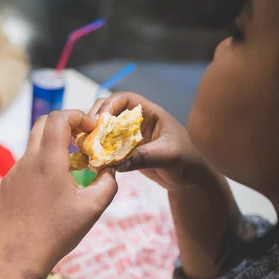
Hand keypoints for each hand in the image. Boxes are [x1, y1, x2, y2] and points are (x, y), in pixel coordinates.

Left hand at [0, 110, 117, 278]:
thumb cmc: (58, 233)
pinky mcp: (7, 185)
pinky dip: (42, 165)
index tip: (91, 130)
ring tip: (71, 169)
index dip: (78, 116)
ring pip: (34, 146)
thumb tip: (109, 169)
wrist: (20, 256)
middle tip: (82, 141)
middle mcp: (27, 160)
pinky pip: (26, 165)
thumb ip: (108, 183)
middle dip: (65, 125)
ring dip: (54, 146)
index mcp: (47, 160)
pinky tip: (52, 190)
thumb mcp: (93, 209)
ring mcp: (13, 172)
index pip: (59, 118)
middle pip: (44, 124)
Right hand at [88, 92, 211, 189]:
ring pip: (105, 129)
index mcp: (150, 113)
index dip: (109, 105)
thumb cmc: (188, 161)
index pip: (124, 98)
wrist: (192, 179)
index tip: (99, 120)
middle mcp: (137, 121)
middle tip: (87, 135)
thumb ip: (146, 157)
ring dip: (94, 136)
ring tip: (86, 147)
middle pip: (109, 110)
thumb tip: (118, 163)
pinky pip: (107, 147)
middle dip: (96, 119)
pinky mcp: (126, 152)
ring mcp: (130, 136)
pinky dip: (98, 151)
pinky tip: (92, 159)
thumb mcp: (169, 156)